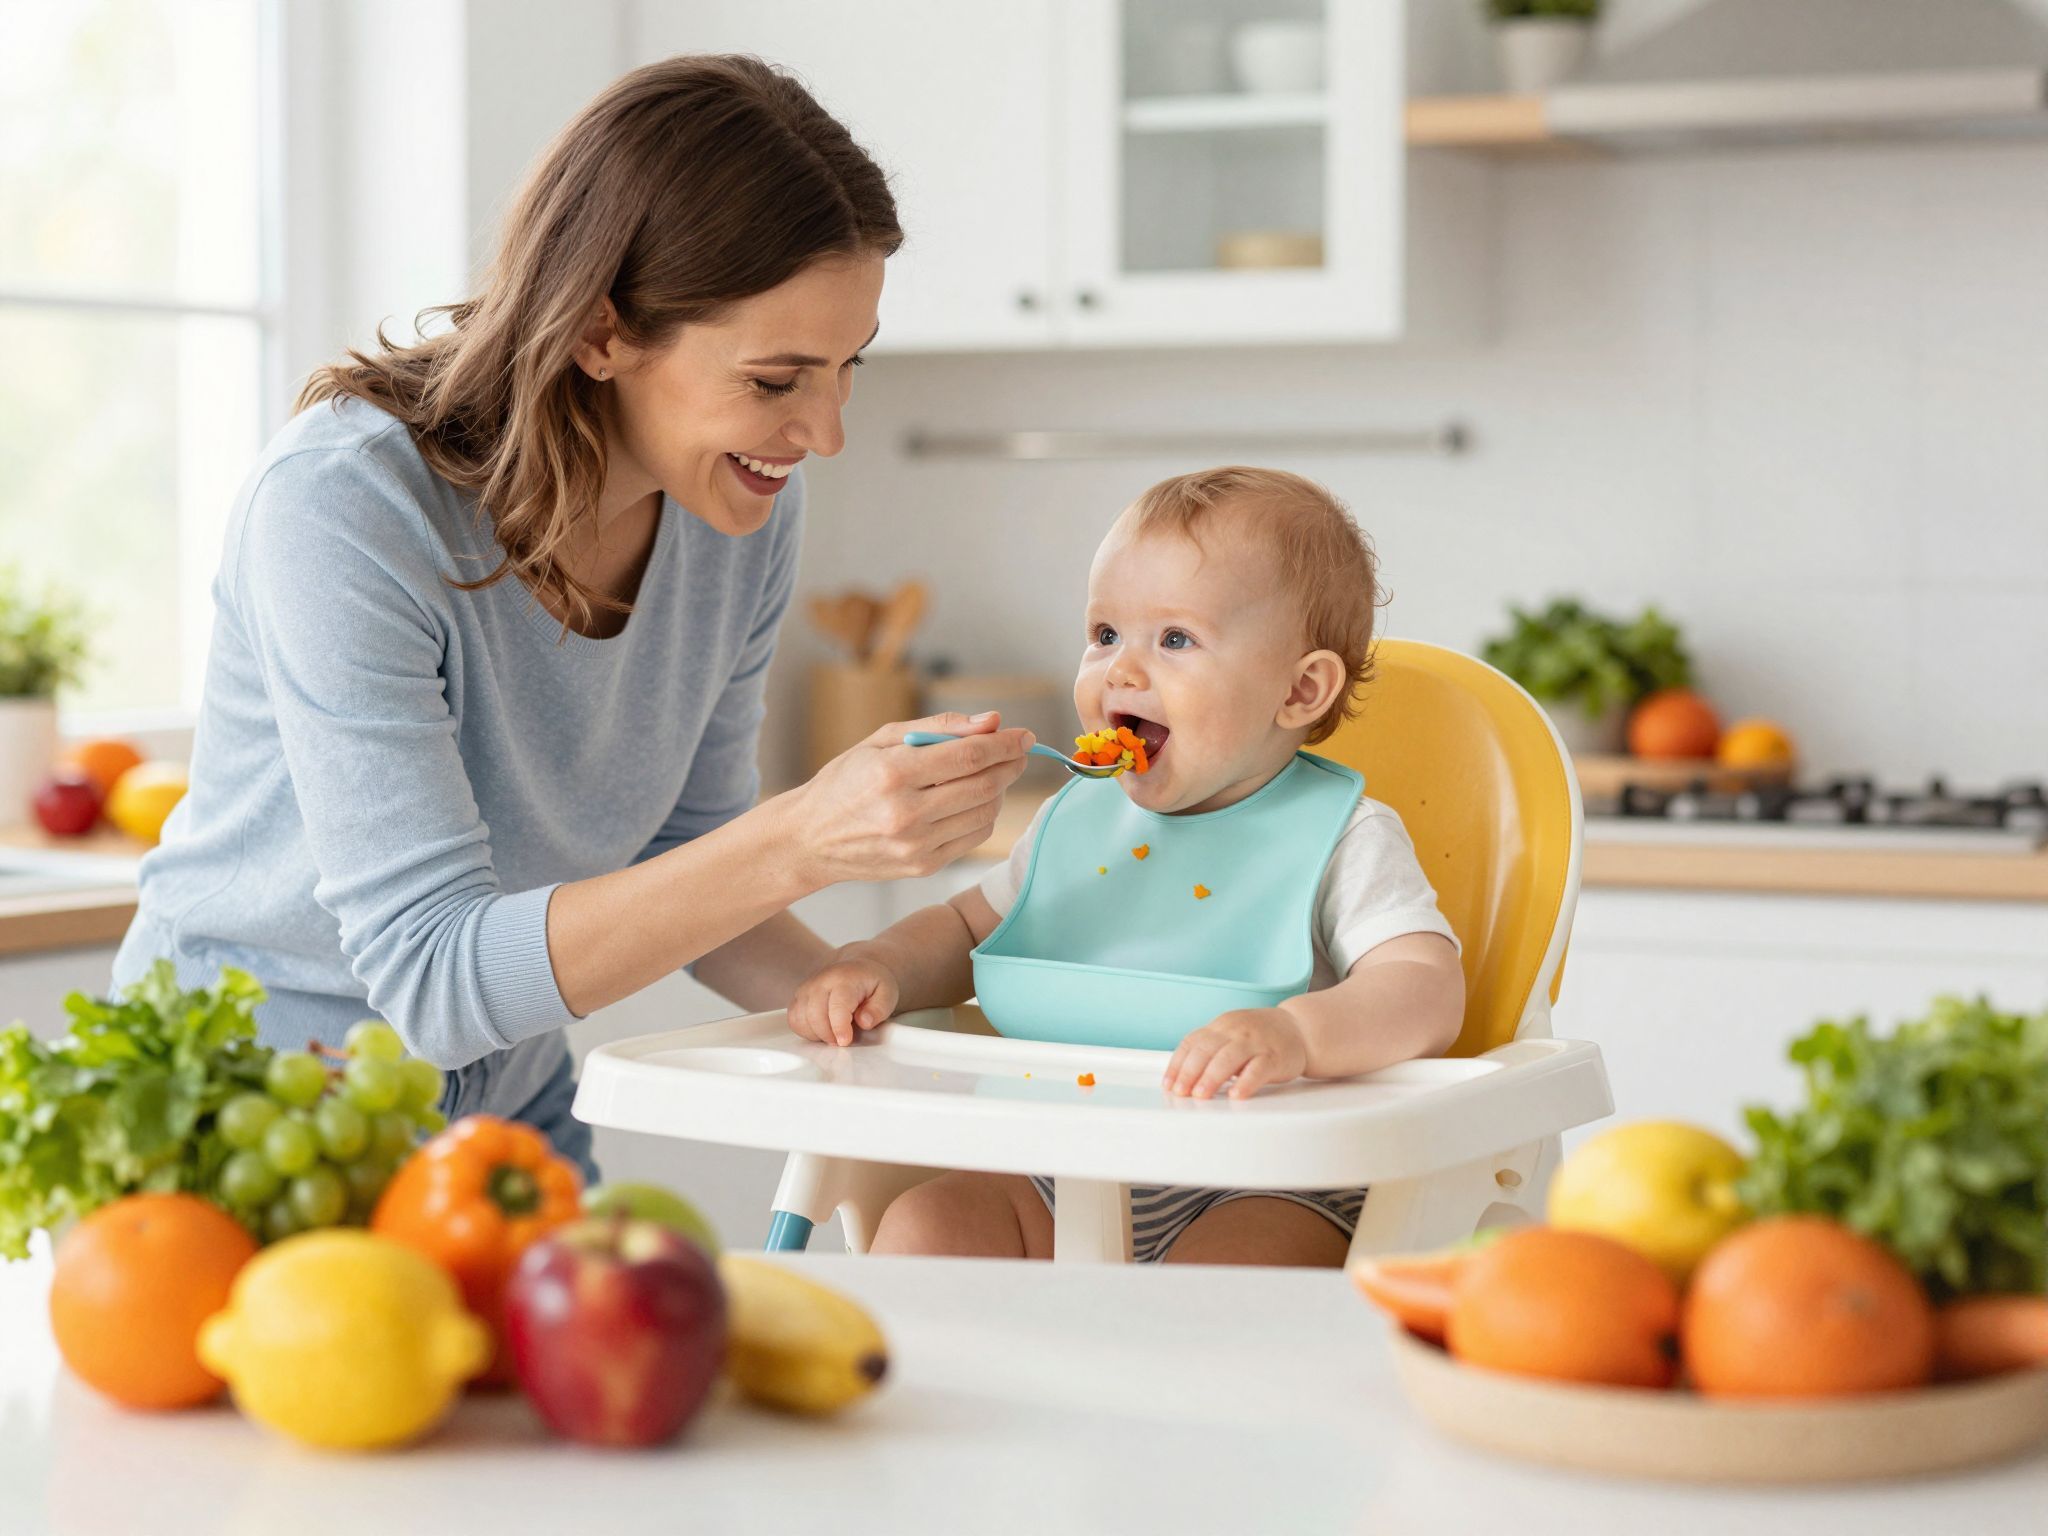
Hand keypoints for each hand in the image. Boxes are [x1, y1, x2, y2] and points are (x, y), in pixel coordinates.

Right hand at [784, 711, 1032, 888]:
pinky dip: (984, 814)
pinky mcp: (923, 866)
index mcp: (891, 773)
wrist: (810, 839)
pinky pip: (974, 836)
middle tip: (1019, 750)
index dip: (1004, 743)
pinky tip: (973, 800)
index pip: (968, 756)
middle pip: (984, 785)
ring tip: (992, 773)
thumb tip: (991, 721)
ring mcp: (915, 845)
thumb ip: (938, 728)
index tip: (1024, 734)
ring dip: (1000, 789)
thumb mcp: (881, 739)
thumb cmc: (846, 781)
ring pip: (985, 812)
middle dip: (1011, 763)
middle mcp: (905, 813)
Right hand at [788, 953, 901, 1046]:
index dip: (839, 1027)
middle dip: (829, 1035)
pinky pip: (794, 1021)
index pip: (836, 1005)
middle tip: (845, 1039)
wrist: (857, 969)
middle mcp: (820, 982)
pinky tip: (822, 1028)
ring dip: (817, 1034)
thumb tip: (864, 1021)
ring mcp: (806, 989)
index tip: (845, 1041)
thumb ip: (879, 1009)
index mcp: (844, 979)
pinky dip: (806, 1031)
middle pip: (814, 1015)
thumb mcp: (887, 994)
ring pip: (800, 1020)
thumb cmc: (871, 983)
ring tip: (835, 1030)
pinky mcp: (798, 998)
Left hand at [1164, 1009, 1307, 1099]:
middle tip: (1181, 1092)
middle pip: (1206, 1049)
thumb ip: (1210, 1050)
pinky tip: (1237, 1095)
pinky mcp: (1275, 1056)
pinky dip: (1246, 1082)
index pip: (1192, 1042)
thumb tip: (1182, 1076)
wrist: (1299, 1029)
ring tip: (1201, 1095)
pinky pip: (1258, 1069)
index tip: (1169, 1084)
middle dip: (1190, 1072)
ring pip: (1228, 1058)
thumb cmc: (1261, 1036)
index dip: (1178, 1064)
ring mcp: (1255, 1042)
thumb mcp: (1231, 1035)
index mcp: (1221, 1026)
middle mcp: (1236, 1031)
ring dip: (1211, 1077)